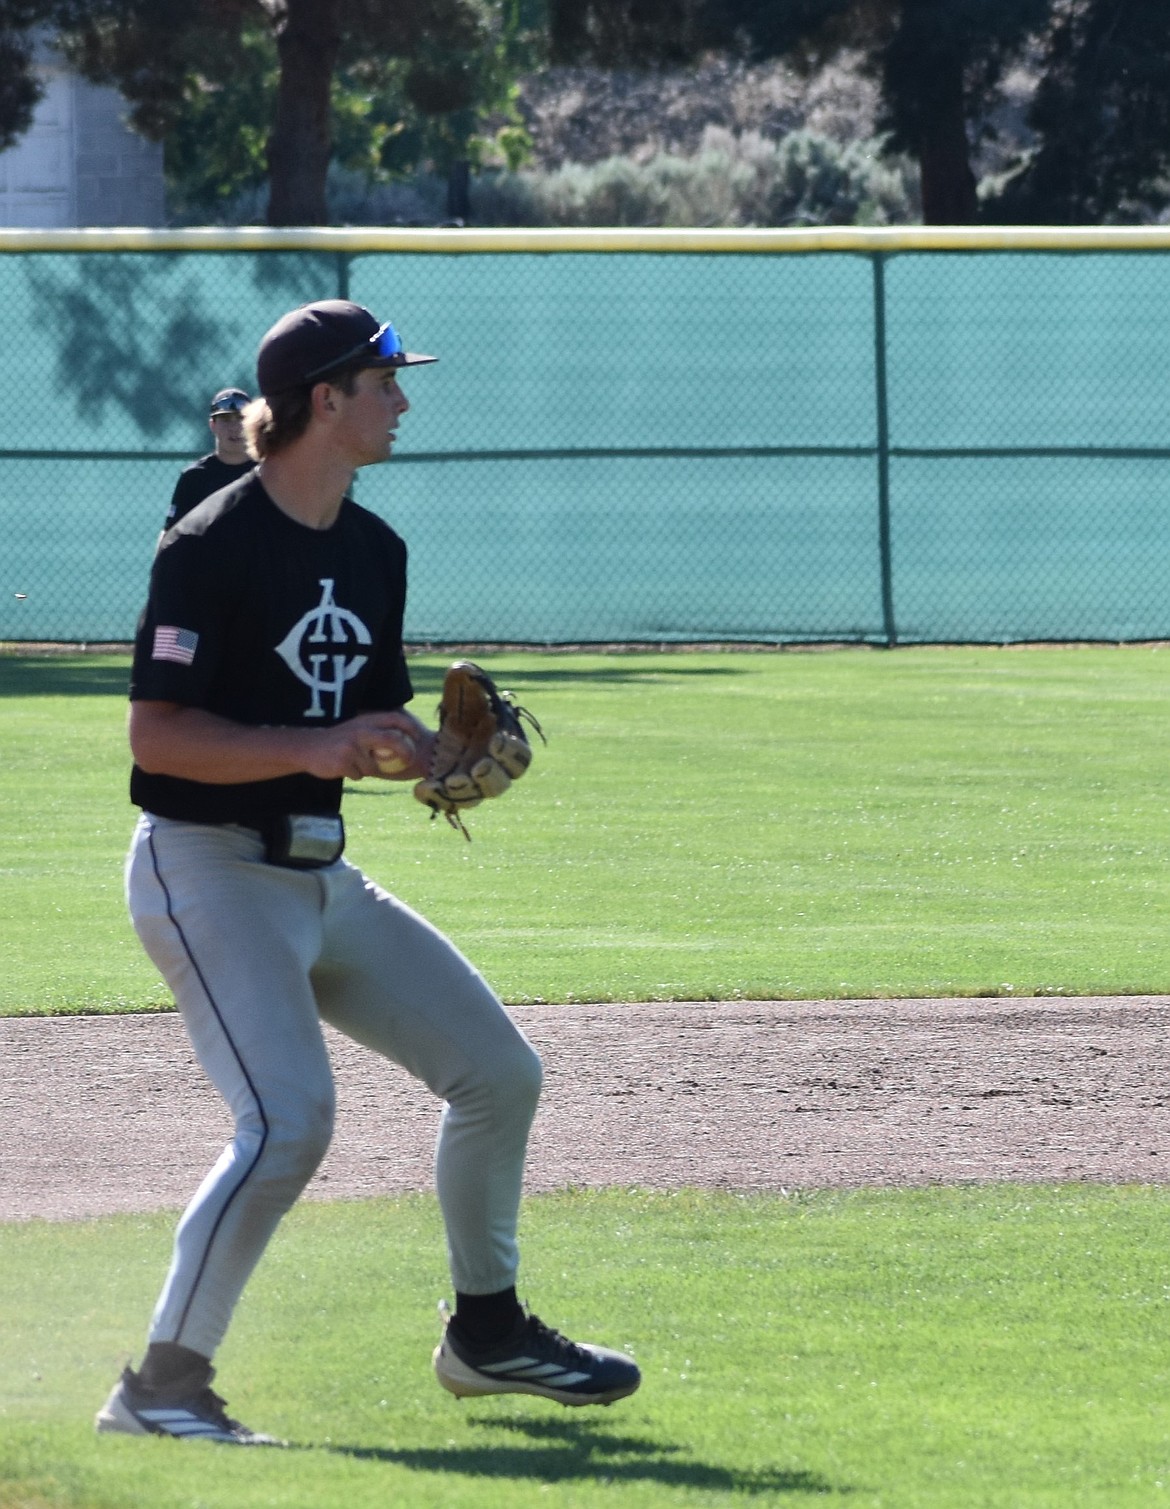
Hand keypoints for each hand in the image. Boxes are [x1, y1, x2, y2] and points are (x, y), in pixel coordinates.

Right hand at [304, 711, 434, 781]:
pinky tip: (343, 767)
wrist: (308, 747)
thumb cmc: (339, 741)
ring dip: (367, 769)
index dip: (410, 727)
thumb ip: (377, 733)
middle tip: (410, 760)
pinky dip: (354, 774)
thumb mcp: (358, 728)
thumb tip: (403, 744)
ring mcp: (352, 747)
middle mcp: (361, 731)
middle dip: (406, 752)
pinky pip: (359, 774)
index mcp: (366, 720)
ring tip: (352, 762)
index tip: (418, 737)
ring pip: (374, 765)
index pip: (395, 718)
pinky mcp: (344, 762)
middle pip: (393, 740)